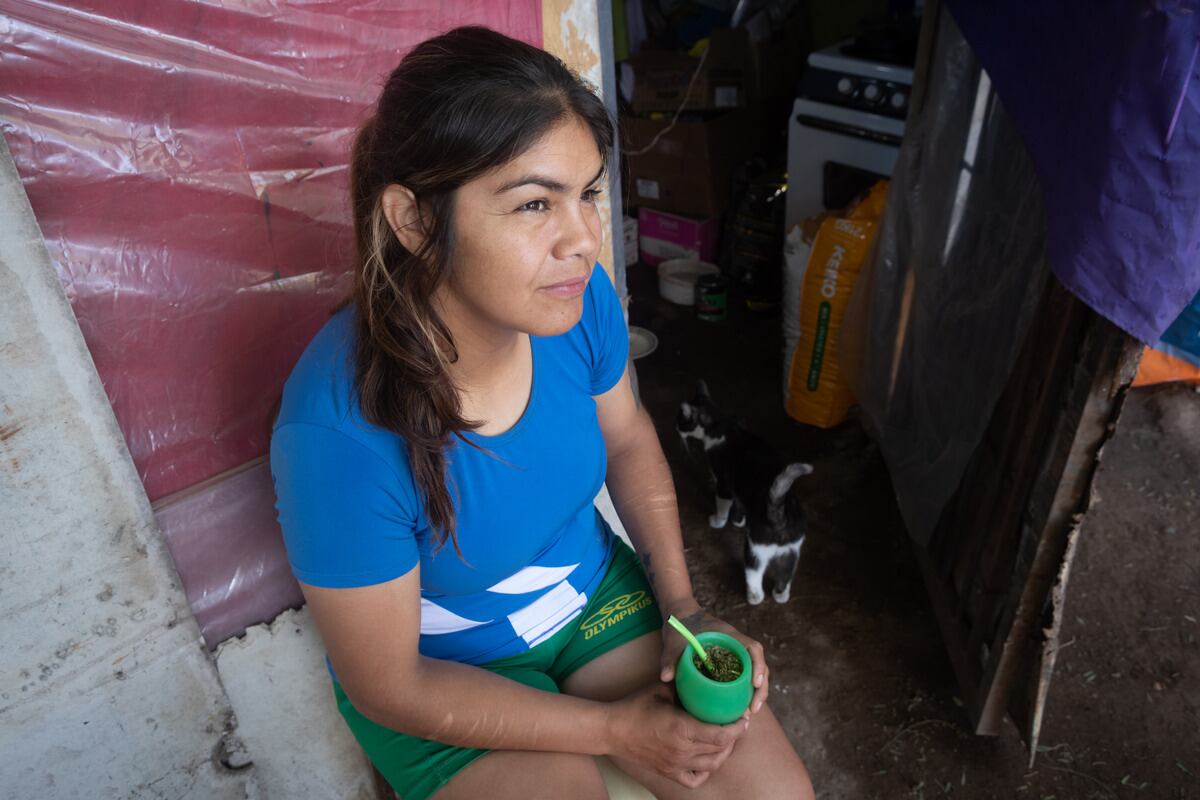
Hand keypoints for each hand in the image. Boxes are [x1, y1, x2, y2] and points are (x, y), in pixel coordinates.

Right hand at [607, 682, 748, 787]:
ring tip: (727, 739)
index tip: (743, 716)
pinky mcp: (669, 773)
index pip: (722, 734)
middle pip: (721, 749)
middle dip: (734, 736)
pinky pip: (695, 779)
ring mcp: (676, 765)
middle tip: (737, 723)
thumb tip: (702, 678)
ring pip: (712, 764)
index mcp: (682, 728)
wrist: (612, 730)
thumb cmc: (635, 706)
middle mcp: (682, 750)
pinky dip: (706, 770)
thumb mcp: (661, 689)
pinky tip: (708, 757)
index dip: (737, 727)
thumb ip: (683, 685)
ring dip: (724, 752)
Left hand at [660, 605, 769, 715]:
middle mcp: (737, 644)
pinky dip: (744, 691)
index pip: (753, 648)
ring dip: (755, 693)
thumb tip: (665, 677)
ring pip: (753, 673)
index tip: (756, 684)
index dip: (759, 666)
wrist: (680, 616)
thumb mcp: (674, 641)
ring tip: (748, 713)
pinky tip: (739, 706)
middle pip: (758, 665)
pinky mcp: (728, 662)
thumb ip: (670, 658)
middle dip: (760, 689)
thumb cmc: (680, 625)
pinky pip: (742, 676)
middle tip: (751, 710)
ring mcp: (734, 653)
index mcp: (729, 636)